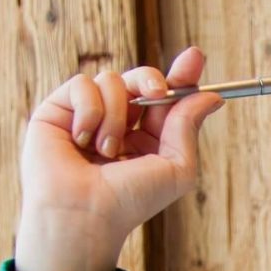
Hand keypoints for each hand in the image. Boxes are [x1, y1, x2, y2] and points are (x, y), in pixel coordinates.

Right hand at [15, 46, 223, 270]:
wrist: (84, 214)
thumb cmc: (130, 200)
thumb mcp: (176, 167)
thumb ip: (188, 127)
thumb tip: (212, 97)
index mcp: (146, 140)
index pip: (164, 99)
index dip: (180, 76)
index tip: (195, 57)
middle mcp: (117, 125)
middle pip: (140, 80)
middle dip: (152, 80)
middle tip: (156, 92)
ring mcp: (87, 116)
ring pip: (111, 80)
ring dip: (116, 114)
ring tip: (107, 150)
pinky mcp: (58, 110)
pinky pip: (82, 84)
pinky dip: (89, 110)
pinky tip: (83, 139)